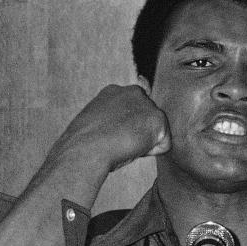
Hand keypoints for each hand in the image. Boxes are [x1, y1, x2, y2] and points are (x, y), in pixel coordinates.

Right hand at [51, 85, 169, 173]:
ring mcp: (147, 104)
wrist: (84, 150)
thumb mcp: (95, 124)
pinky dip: (150, 153)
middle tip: (116, 142)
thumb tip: (119, 131)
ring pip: (156, 133)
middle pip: (147, 121)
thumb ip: (112, 120)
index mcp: (114, 92)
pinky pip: (164, 145)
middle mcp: (132, 92)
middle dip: (138, 135)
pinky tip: (131, 148)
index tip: (110, 136)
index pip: (133, 112)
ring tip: (121, 144)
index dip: (125, 129)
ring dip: (142, 144)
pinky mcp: (158, 119)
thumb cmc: (83, 145)